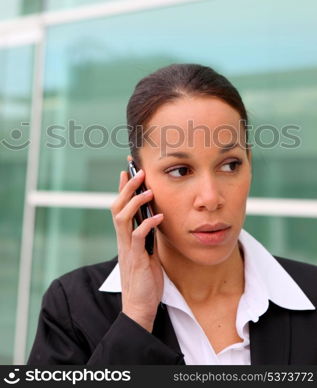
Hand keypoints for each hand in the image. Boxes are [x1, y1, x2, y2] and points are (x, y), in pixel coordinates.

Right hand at [110, 167, 163, 331]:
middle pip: (117, 207)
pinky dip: (147, 224)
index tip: (127, 170)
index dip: (122, 188)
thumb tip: (154, 218)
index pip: (120, 207)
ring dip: (134, 202)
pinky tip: (158, 217)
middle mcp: (123, 240)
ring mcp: (127, 249)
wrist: (140, 306)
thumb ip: (147, 235)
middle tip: (138, 172)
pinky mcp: (136, 259)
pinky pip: (138, 237)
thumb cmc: (145, 279)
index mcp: (125, 237)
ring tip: (148, 191)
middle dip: (126, 188)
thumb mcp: (147, 251)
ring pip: (122, 218)